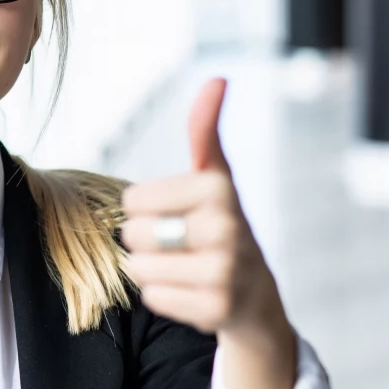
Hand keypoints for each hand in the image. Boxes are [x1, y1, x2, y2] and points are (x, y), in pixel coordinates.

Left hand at [120, 78, 295, 388]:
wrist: (255, 296)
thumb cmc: (221, 227)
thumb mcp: (215, 177)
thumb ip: (205, 130)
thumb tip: (216, 78)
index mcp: (218, 188)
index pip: (133, 199)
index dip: (145, 208)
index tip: (179, 213)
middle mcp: (226, 227)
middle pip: (132, 233)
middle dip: (147, 241)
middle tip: (182, 246)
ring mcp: (224, 271)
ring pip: (138, 267)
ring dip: (151, 270)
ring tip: (185, 268)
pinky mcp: (217, 310)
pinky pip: (152, 297)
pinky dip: (163, 296)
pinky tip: (190, 293)